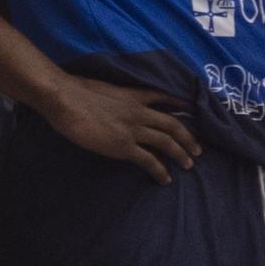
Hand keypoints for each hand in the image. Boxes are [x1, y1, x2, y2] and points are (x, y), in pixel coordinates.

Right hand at [46, 74, 200, 185]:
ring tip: (189, 164)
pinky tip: (165, 179)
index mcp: (132, 95)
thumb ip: (112, 96)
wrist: (66, 100)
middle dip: (187, 137)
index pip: (162, 97)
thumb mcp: (101, 87)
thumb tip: (109, 103)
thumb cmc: (75, 91)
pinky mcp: (124, 146)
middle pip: (172, 124)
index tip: (189, 110)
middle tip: (197, 149)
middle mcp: (139, 112)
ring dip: (180, 153)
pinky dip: (160, 170)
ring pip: (166, 142)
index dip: (178, 104)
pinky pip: (149, 160)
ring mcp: (133, 129)